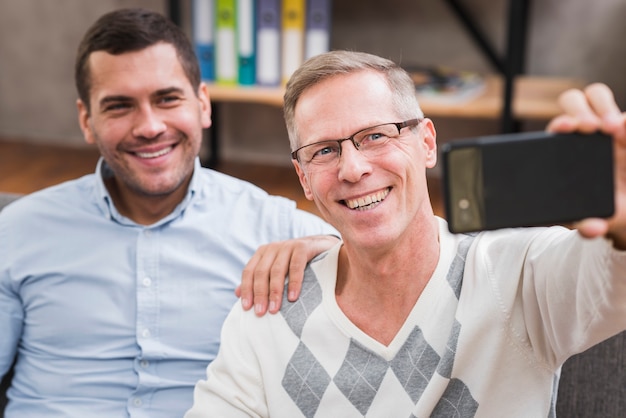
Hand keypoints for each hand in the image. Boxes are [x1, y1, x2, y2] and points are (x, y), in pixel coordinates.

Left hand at [235, 235, 339, 315]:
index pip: (249, 272)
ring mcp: (287, 246)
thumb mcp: (275, 269)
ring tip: (274, 309)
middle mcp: (272, 248)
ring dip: (275, 292)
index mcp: (262, 253)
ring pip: (276, 270)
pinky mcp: (303, 247)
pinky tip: (293, 297)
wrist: (320, 246)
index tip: (247, 308)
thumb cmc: (295, 262)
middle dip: (259, 294)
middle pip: (261, 272)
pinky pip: (296, 266)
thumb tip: (236, 294)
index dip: (247, 290)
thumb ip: (258, 280)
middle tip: (260, 313)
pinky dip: (294, 282)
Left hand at [547, 83, 625, 247]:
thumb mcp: (594, 220)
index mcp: (564, 152)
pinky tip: (625, 128)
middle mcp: (583, 134)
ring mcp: (607, 126)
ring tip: (613, 129)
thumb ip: (590, 226)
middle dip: (579, 109)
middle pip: (573, 101)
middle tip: (591, 128)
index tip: (567, 128)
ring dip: (603, 106)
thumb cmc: (603, 210)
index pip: (557, 127)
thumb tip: (591, 229)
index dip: (561, 123)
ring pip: (597, 96)